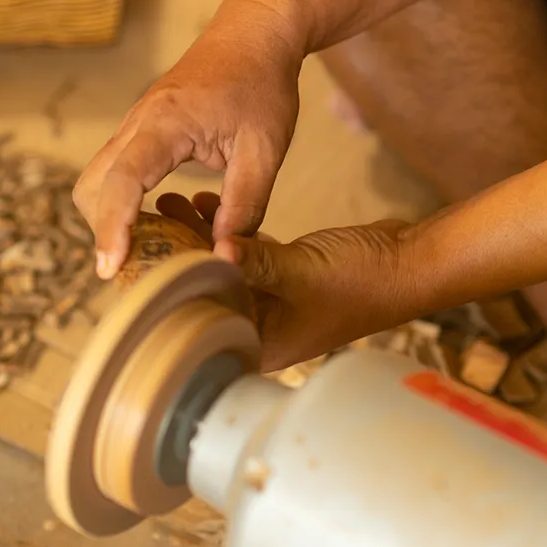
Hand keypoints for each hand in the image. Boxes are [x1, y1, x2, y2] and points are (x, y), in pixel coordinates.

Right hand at [74, 3, 302, 279]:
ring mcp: (136, 125)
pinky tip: (156, 224)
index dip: (114, 228)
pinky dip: (123, 203)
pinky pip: (117, 172)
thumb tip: (222, 254)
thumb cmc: (263, 86)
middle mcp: (139, 122)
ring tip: (148, 252)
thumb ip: (244, 205)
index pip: (123, 180)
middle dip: (103, 229)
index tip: (111, 267)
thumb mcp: (265, 151)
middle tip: (136, 269)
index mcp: (166, 122)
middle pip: (92, 185)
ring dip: (110, 217)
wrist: (254, 36)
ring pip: (98, 179)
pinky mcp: (144, 131)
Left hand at [156, 193, 412, 370]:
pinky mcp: (286, 276)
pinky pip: (247, 255)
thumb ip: (254, 263)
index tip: (139, 259)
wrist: (407, 263)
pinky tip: (204, 204)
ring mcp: (275, 301)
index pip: (200, 326)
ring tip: (169, 204)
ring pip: (224, 271)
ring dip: (199, 238)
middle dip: (177, 260)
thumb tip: (210, 251)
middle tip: (146, 225)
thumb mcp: (302, 272)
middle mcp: (264, 327)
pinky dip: (229, 232)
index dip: (168, 294)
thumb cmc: (362, 281)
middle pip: (206, 295)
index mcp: (262, 343)